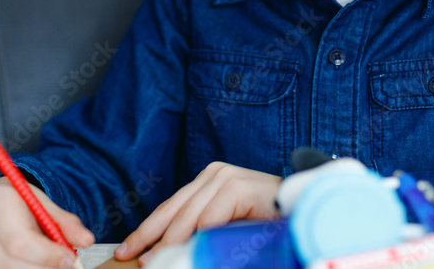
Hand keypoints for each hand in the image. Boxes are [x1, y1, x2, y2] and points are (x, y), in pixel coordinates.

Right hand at [0, 176, 94, 268]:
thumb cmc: (21, 201)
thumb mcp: (46, 204)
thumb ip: (67, 223)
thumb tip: (86, 240)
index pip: (20, 241)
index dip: (46, 255)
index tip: (68, 260)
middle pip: (11, 263)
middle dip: (43, 268)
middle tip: (62, 264)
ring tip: (45, 260)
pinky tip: (28, 262)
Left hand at [114, 162, 281, 265]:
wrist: (304, 209)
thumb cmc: (267, 222)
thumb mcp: (226, 226)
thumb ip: (202, 231)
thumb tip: (172, 250)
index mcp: (209, 180)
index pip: (171, 207)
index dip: (148, 230)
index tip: (128, 250)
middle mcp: (215, 174)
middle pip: (174, 210)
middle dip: (152, 237)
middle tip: (136, 259)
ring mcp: (227, 177)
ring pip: (189, 217)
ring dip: (172, 243)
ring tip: (157, 261)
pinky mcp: (239, 187)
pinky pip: (211, 218)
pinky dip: (199, 238)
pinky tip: (189, 252)